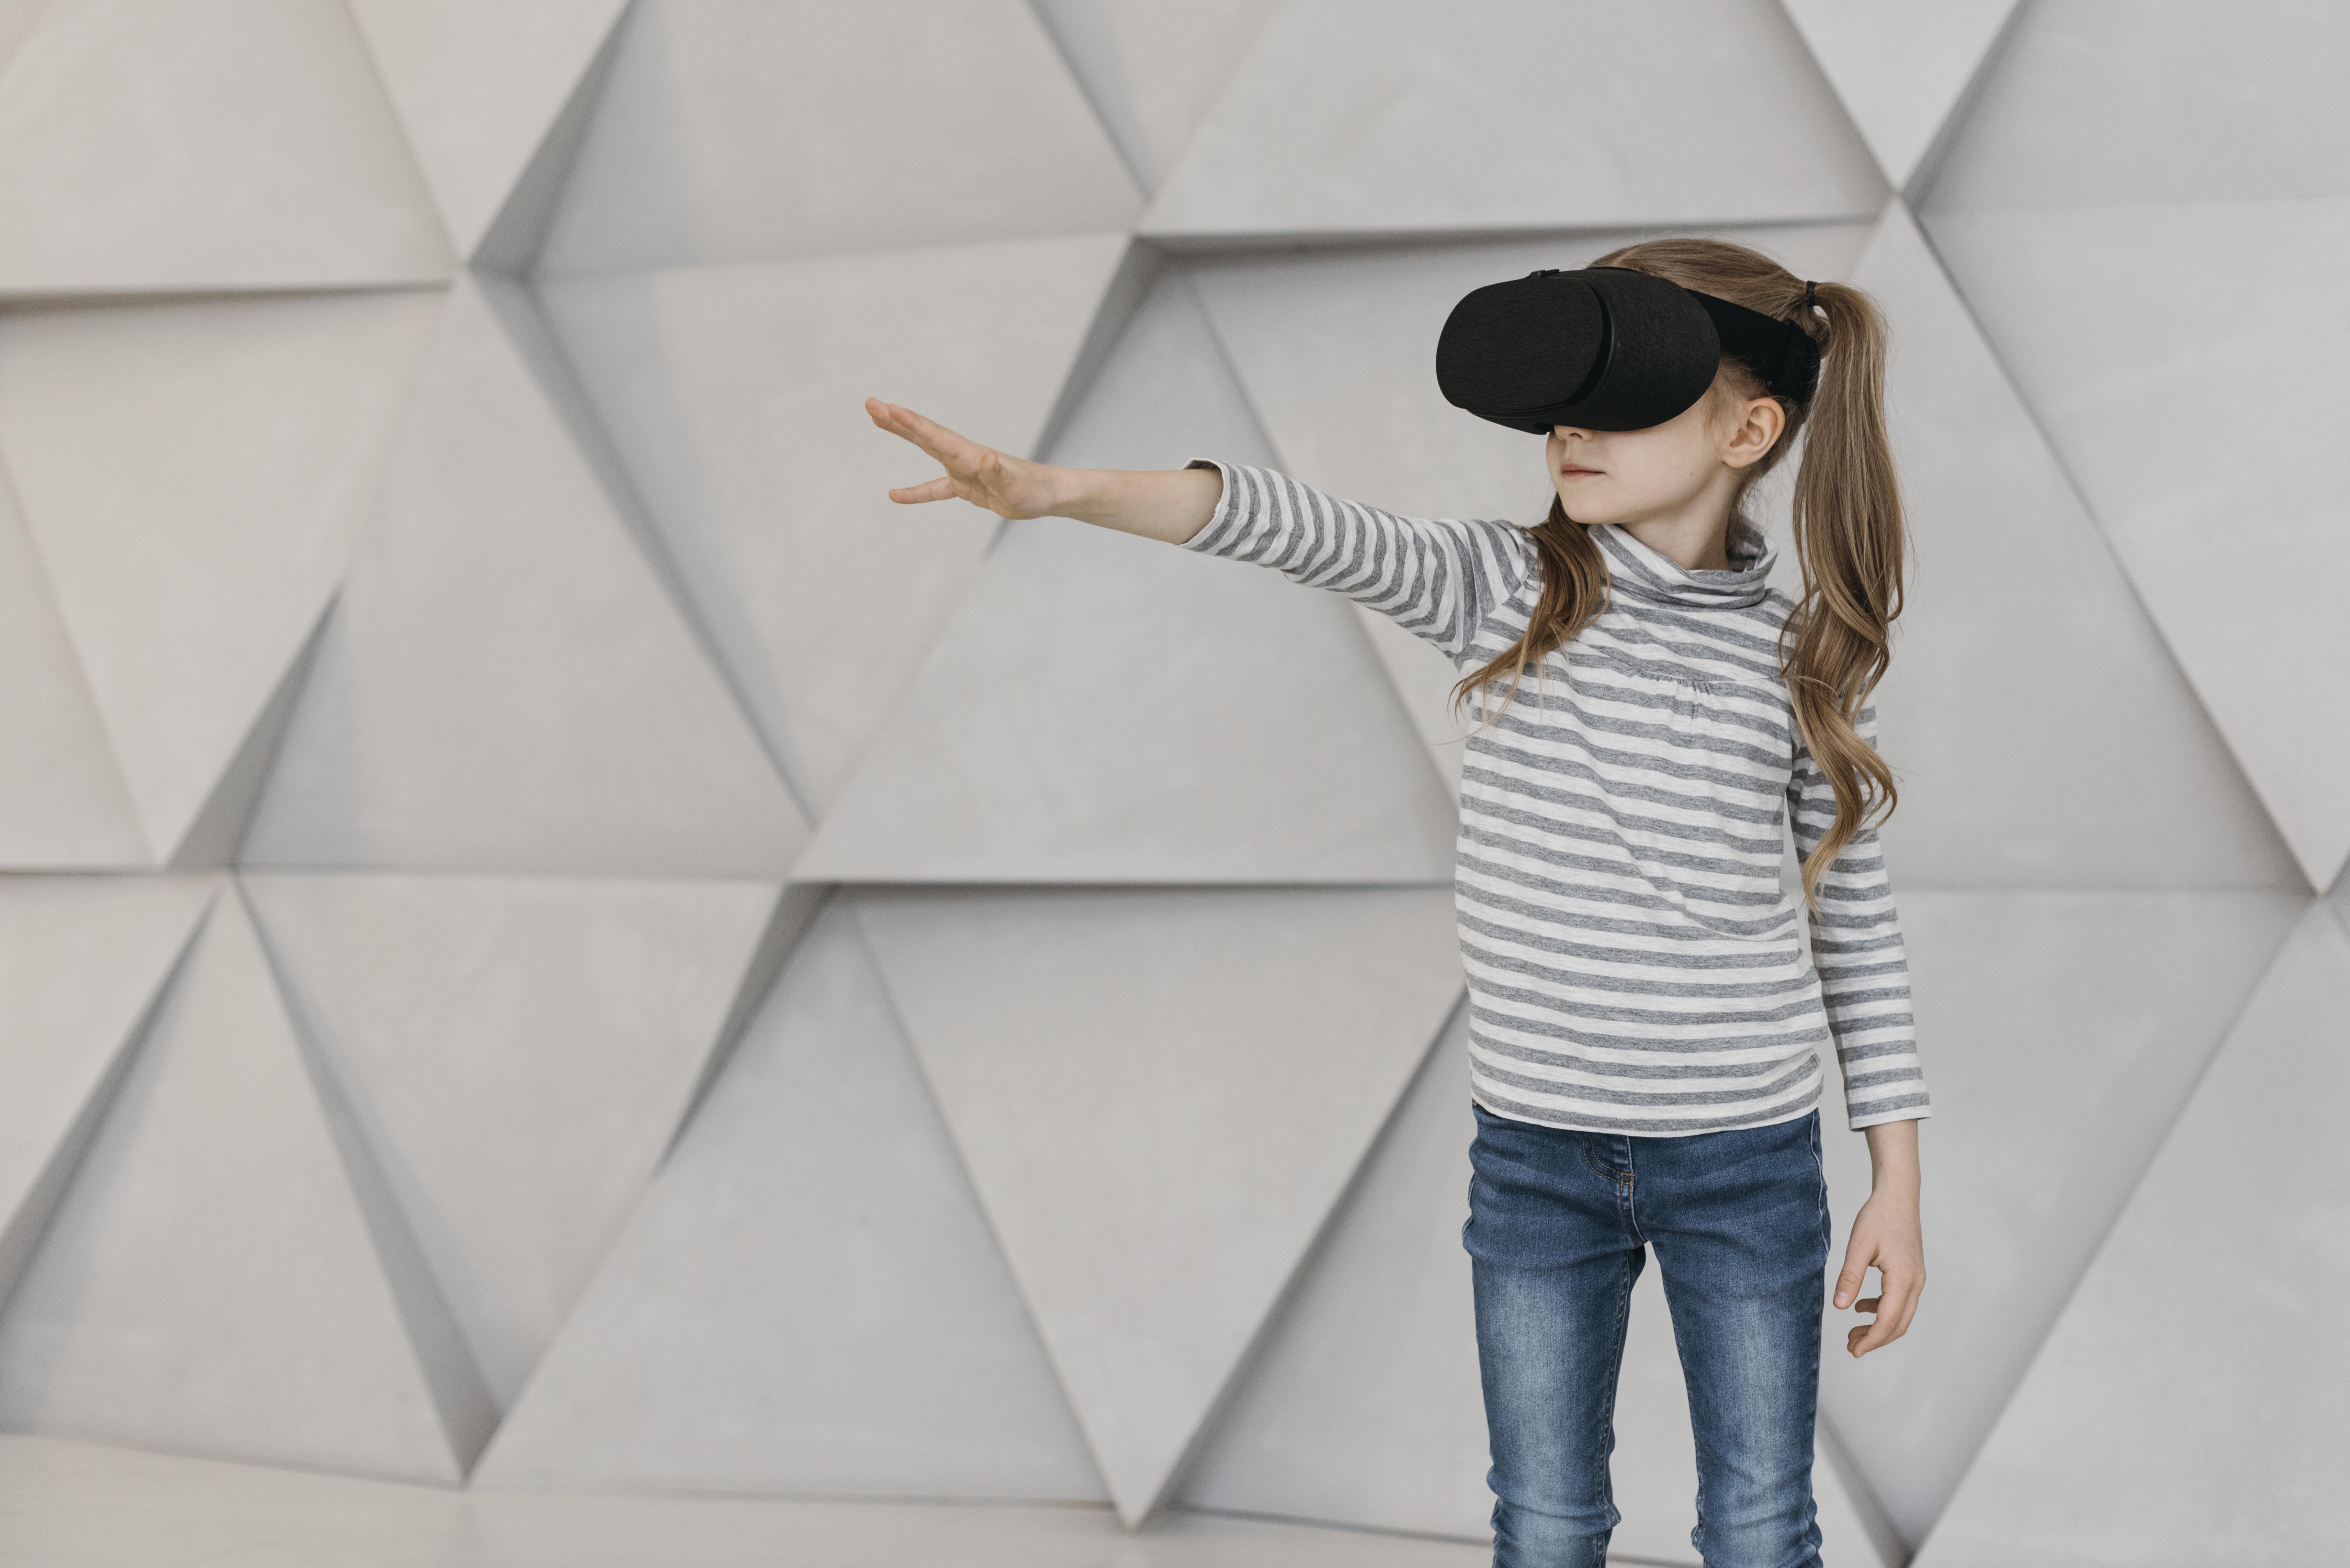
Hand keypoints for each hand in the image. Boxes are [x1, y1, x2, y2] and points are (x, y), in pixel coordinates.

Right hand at [866, 398, 1060, 519]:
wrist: (1046, 495)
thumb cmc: (1034, 490)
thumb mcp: (1017, 486)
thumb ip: (999, 472)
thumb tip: (986, 458)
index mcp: (971, 455)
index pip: (936, 437)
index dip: (912, 424)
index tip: (889, 408)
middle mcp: (962, 456)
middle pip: (925, 435)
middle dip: (898, 420)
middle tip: (871, 404)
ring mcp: (962, 469)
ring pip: (926, 449)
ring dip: (903, 435)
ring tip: (878, 421)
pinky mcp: (965, 486)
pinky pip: (934, 488)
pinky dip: (916, 492)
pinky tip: (895, 494)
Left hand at [1835, 1119, 1924, 1356]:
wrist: (1898, 1196)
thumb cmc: (1878, 1217)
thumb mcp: (1858, 1247)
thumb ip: (1849, 1277)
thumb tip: (1839, 1306)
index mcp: (1903, 1279)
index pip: (1888, 1321)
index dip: (1871, 1340)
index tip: (1853, 1351)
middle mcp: (1915, 1283)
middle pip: (1898, 1324)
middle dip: (1875, 1339)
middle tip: (1850, 1346)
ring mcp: (1916, 1279)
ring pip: (1901, 1315)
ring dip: (1879, 1327)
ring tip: (1853, 1331)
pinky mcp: (1912, 1273)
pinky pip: (1900, 1301)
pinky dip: (1882, 1310)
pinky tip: (1861, 1306)